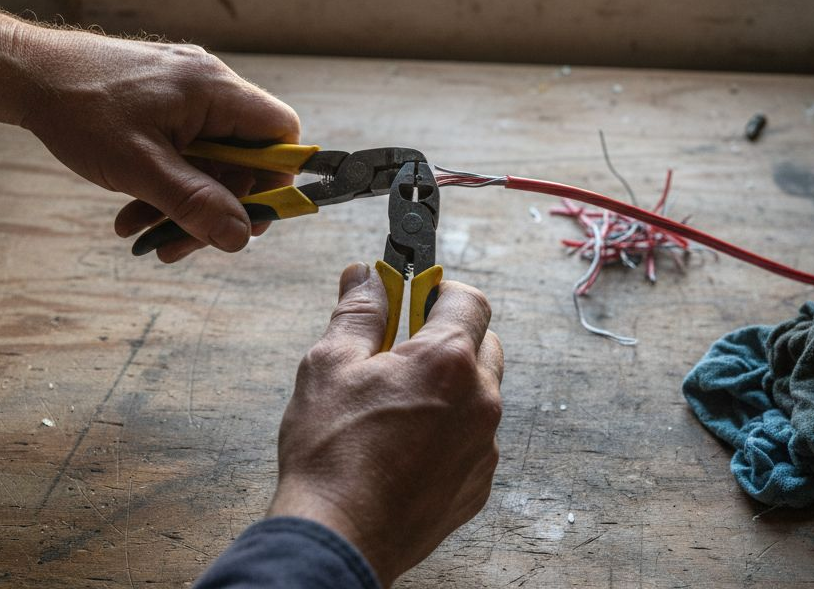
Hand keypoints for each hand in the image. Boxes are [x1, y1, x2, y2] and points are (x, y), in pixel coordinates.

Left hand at [0, 11, 299, 261]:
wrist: (26, 74)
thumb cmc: (80, 109)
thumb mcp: (139, 167)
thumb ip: (195, 202)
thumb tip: (240, 237)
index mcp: (215, 91)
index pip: (282, 133)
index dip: (276, 179)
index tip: (249, 217)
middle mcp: (208, 87)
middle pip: (243, 158)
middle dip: (216, 206)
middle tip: (186, 243)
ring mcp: (184, 95)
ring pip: (209, 161)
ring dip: (184, 204)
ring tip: (146, 238)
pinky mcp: (161, 104)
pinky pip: (182, 152)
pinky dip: (164, 186)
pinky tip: (132, 215)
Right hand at [269, 264, 503, 586]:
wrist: (339, 537)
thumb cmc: (331, 452)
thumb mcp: (330, 365)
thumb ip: (358, 312)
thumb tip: (365, 276)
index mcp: (448, 361)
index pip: (470, 299)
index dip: (441, 290)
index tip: (414, 296)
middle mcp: (480, 399)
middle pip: (483, 344)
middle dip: (448, 337)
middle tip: (399, 351)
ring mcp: (483, 445)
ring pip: (480, 394)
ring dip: (450, 387)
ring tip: (397, 405)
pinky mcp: (478, 483)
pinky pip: (473, 439)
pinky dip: (449, 431)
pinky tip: (405, 446)